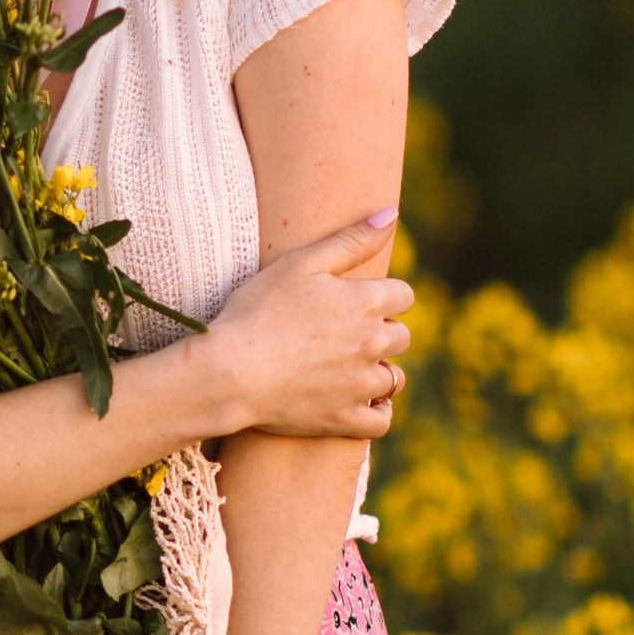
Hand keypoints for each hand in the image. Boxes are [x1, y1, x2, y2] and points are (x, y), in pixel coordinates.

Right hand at [197, 213, 412, 443]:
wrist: (230, 371)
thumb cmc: (258, 311)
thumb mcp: (301, 263)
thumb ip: (351, 239)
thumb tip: (392, 215)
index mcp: (365, 303)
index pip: (403, 295)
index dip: (383, 295)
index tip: (359, 300)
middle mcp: (372, 344)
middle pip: (401, 336)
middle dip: (381, 331)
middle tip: (347, 333)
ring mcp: (361, 385)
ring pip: (393, 378)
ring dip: (379, 371)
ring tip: (350, 368)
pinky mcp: (345, 419)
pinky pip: (381, 420)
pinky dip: (376, 411)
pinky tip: (361, 401)